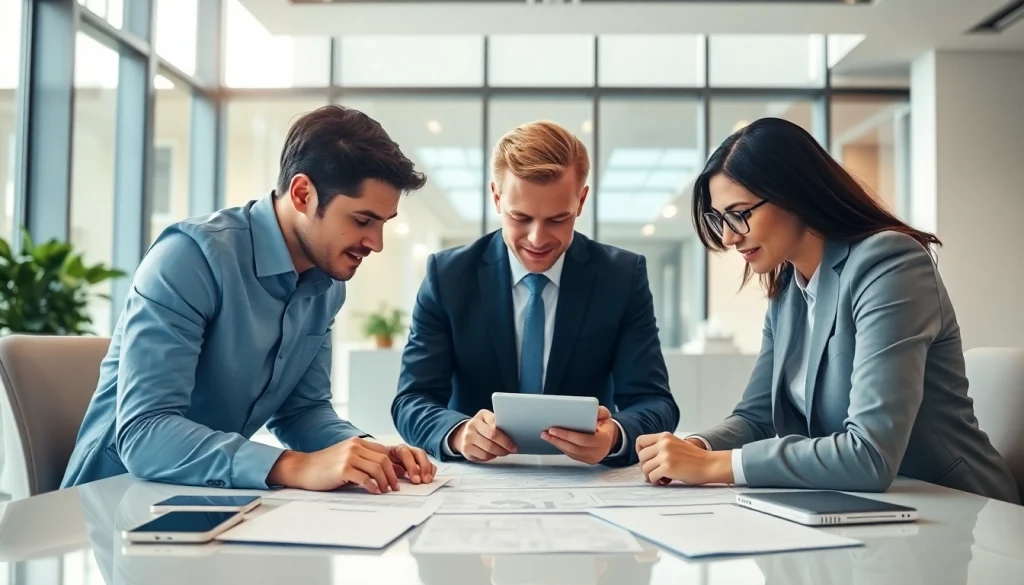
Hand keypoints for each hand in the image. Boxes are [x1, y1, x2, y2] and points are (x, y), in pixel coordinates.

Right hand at [267, 436, 399, 493]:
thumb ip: (363, 460)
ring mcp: (348, 457)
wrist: (302, 468)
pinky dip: (372, 486)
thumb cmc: (325, 466)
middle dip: (392, 475)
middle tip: (394, 488)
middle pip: (383, 460)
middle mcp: (354, 447)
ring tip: (385, 491)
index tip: (396, 478)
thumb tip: (384, 471)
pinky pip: (364, 478)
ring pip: (376, 469)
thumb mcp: (346, 456)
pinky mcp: (342, 469)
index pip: (383, 451)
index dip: (392, 465)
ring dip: (384, 482)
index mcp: (357, 442)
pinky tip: (374, 492)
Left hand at [386, 443, 436, 483]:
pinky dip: (431, 470)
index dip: (412, 466)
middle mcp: (408, 450)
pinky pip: (429, 463)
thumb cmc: (381, 464)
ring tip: (428, 480)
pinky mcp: (420, 462)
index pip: (406, 454)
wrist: (381, 462)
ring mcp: (415, 456)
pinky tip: (430, 477)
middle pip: (419, 454)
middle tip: (424, 480)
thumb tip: (391, 476)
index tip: (415, 479)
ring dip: (428, 469)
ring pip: (425, 458)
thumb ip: (386, 469)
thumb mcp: (381, 465)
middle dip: (423, 467)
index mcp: (397, 449)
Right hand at [450, 409, 517, 461]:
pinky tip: (494, 454)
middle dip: (505, 445)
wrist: (464, 434)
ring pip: (488, 448)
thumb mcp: (490, 420)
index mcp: (482, 415)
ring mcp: (467, 437)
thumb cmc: (483, 428)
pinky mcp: (466, 448)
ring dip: (500, 452)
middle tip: (512, 449)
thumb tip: (516, 433)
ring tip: (504, 452)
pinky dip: (491, 457)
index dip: (505, 434)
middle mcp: (472, 425)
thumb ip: (499, 424)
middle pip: (492, 436)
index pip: (495, 422)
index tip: (514, 443)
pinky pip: (483, 456)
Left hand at [541, 406, 619, 464]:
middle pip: (573, 448)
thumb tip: (588, 408)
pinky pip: (571, 455)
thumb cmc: (606, 426)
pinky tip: (554, 440)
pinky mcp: (586, 461)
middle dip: (557, 440)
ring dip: (557, 444)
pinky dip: (562, 447)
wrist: (611, 439)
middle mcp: (597, 452)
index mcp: (603, 440)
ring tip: (546, 436)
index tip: (554, 429)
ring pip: (570, 452)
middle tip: (546, 432)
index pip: (582, 439)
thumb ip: (598, 411)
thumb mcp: (605, 415)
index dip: (567, 435)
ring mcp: (591, 458)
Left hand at [635, 432, 733, 485]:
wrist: (710, 465)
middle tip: (655, 472)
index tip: (648, 460)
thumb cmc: (694, 459)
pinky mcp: (668, 467)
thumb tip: (644, 464)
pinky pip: (652, 477)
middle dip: (646, 467)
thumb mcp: (676, 445)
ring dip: (651, 476)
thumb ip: (661, 448)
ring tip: (662, 478)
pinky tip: (665, 481)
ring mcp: (665, 455)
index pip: (640, 441)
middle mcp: (663, 443)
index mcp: (665, 436)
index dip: (640, 452)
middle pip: (641, 457)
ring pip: (645, 468)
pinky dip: (656, 482)